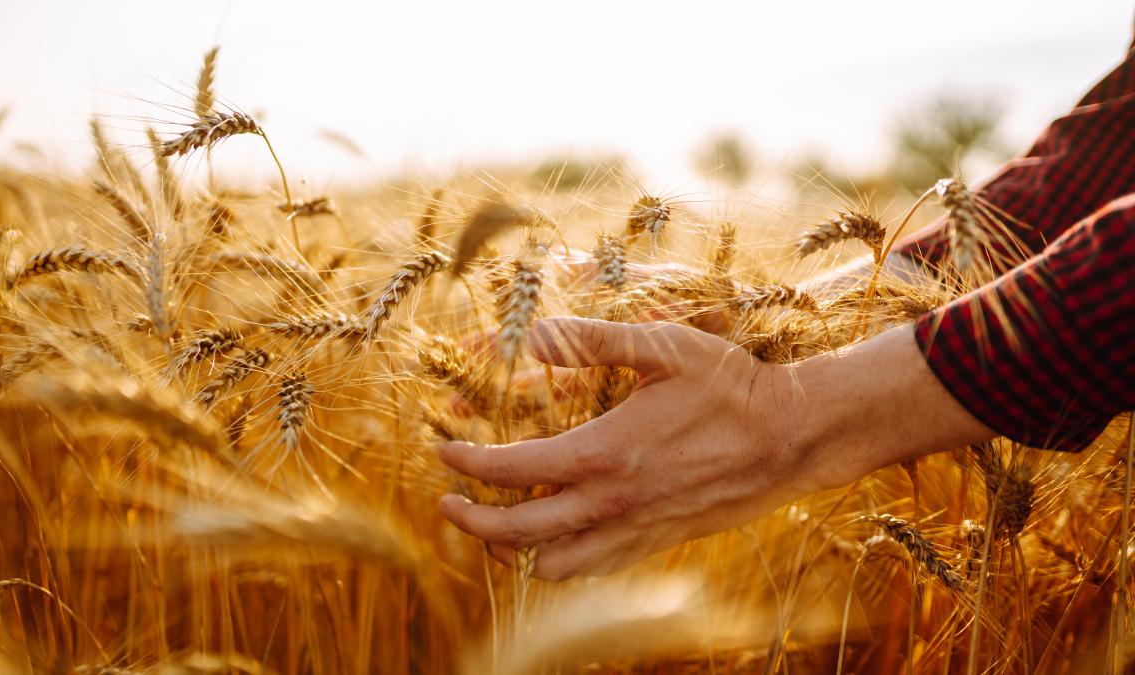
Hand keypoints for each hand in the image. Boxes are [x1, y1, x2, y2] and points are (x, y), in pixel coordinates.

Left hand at [439, 318, 815, 579]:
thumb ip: (593, 340)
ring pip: (553, 565)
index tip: (443, 451)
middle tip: (448, 503)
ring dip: (513, 550)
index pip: (511, 470)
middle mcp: (612, 503)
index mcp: (603, 453)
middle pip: (516, 532)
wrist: (791, 438)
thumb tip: (530, 336)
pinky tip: (557, 537)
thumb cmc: (729, 386)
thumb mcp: (662, 347)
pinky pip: (595, 568)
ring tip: (495, 526)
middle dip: (471, 521)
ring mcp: (636, 529)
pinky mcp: (658, 542)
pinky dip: (562, 561)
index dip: (468, 463)